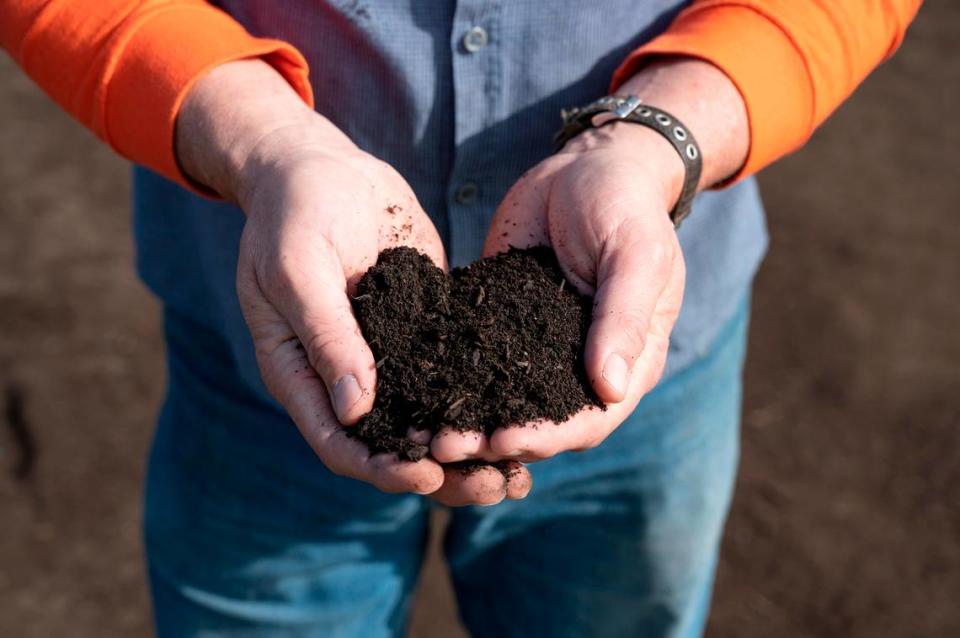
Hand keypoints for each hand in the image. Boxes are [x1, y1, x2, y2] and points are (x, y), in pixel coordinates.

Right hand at [176, 60, 530, 504]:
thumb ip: (327, 336)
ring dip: (468, 445)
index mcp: (302, 372)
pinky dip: (480, 397)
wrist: (318, 166)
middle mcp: (344, 376)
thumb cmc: (294, 211)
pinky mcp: (420, 328)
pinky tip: (523, 406)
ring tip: (520, 465)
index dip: (381, 467)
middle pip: (391, 446)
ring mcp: (385, 355)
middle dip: (440, 472)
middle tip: (495, 484)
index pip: (339, 442)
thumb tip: (355, 410)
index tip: (427, 474)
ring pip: (427, 418)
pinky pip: (450, 373)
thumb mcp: (300, 269)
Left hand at [431, 58, 747, 463]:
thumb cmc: (625, 205)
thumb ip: (623, 318)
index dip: (549, 436)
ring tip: (420, 433)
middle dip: (495, 441)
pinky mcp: (503, 327)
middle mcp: (582, 366)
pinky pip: (477, 363)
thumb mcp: (635, 255)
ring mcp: (541, 350)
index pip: (592, 418)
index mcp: (628, 361)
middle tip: (444, 447)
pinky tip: (412, 390)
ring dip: (465, 423)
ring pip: (504, 403)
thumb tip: (609, 389)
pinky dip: (448, 382)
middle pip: (542, 424)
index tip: (504, 441)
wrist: (587, 165)